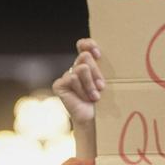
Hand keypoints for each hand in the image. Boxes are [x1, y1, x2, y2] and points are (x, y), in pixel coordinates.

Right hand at [52, 39, 103, 158]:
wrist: (94, 119)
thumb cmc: (104, 101)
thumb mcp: (105, 81)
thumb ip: (102, 67)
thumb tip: (100, 55)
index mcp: (87, 64)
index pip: (83, 45)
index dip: (89, 45)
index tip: (98, 54)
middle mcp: (74, 68)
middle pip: (84, 57)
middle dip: (96, 73)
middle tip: (101, 87)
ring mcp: (66, 76)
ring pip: (80, 69)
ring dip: (90, 85)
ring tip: (95, 97)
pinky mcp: (59, 84)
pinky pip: (72, 79)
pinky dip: (81, 90)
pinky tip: (83, 99)